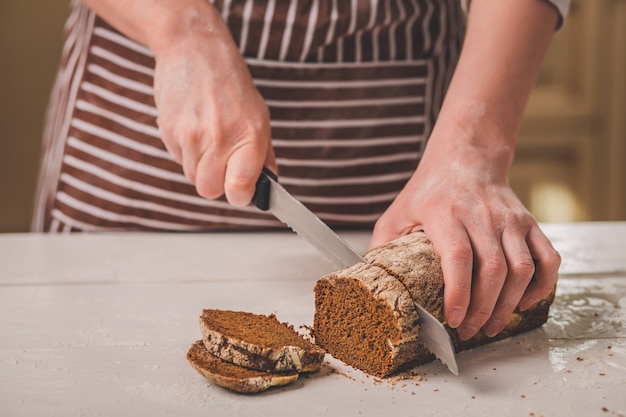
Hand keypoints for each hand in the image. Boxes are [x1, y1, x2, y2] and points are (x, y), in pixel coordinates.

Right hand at [152, 7, 275, 205]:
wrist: (194, 49)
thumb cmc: (231, 84)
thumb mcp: (259, 116)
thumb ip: (264, 155)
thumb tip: (269, 186)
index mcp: (249, 136)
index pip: (239, 189)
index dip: (240, 196)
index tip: (241, 191)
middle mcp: (220, 137)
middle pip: (209, 190)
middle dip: (215, 182)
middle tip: (222, 163)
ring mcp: (191, 134)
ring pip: (191, 175)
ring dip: (199, 165)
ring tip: (207, 137)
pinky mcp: (169, 129)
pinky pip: (177, 158)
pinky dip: (185, 150)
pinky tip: (193, 127)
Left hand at [369, 129, 560, 339]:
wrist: (465, 160)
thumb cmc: (428, 193)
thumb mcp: (397, 213)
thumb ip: (383, 246)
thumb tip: (369, 281)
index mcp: (446, 214)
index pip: (458, 256)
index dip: (459, 292)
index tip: (454, 319)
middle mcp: (483, 216)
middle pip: (493, 269)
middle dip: (483, 309)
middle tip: (471, 331)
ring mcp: (510, 220)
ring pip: (522, 269)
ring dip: (509, 304)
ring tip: (492, 325)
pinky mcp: (529, 224)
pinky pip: (548, 258)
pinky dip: (542, 286)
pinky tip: (523, 302)